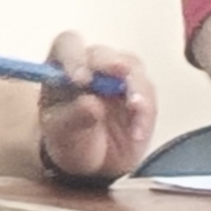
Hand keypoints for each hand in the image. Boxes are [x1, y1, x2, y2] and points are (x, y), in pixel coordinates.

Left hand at [34, 31, 156, 185]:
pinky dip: (145, 113)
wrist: (91, 165)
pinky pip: (148, 96)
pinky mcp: (141, 95)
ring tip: (135, 107)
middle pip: (103, 53)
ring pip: (133, 68)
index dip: (74, 55)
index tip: (79, 78)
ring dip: (136, 86)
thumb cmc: (69, 140)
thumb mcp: (62, 134)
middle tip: (118, 74)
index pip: (68, 45)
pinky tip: (137, 133)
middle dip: (110, 63)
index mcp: (64, 67)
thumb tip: (91, 104)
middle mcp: (92, 66)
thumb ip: (74, 118)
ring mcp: (119, 79)